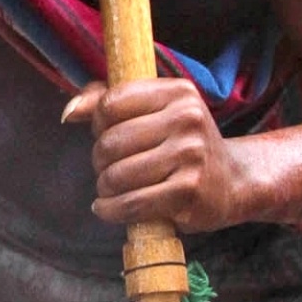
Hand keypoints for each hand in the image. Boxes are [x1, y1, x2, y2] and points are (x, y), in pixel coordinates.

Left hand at [62, 78, 244, 233]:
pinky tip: (108, 208)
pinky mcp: (190, 190)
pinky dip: (111, 210)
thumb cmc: (180, 142)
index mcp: (177, 92)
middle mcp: (187, 118)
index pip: (110, 103)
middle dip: (99, 160)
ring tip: (111, 189)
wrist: (233, 181)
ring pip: (117, 175)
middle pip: (110, 141)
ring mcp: (191, 154)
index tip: (106, 136)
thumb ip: (105, 101)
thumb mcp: (152, 110)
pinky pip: (132, 202)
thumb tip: (68, 112)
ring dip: (104, 187)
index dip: (98, 124)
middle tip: (108, 168)